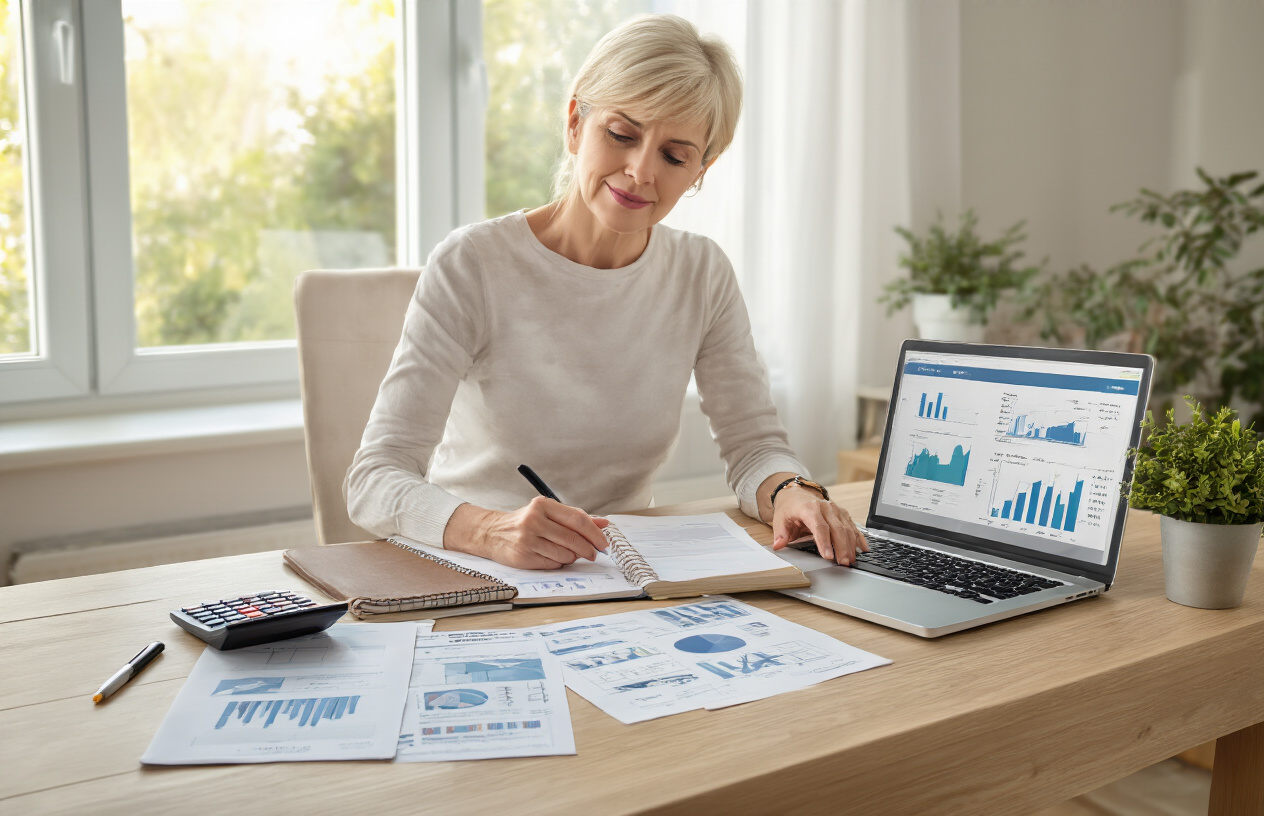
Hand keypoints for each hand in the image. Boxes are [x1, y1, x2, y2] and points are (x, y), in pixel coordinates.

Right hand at [444, 497, 609, 568]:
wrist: (491, 533)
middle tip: (595, 553)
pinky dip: (559, 562)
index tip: (604, 542)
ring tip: (567, 552)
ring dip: (573, 556)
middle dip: (589, 549)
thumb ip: (576, 518)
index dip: (594, 532)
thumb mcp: (548, 513)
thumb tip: (604, 523)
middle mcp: (534, 520)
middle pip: (573, 538)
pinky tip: (553, 556)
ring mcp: (527, 539)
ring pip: (565, 554)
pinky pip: (553, 563)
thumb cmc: (525, 522)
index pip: (577, 519)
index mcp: (542, 505)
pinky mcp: (523, 556)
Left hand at [768, 485, 867, 565]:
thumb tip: (778, 545)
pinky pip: (853, 526)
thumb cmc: (790, 508)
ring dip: (851, 545)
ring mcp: (836, 510)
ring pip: (847, 528)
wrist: (797, 495)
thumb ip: (780, 534)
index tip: (828, 556)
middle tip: (843, 562)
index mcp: (809, 508)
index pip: (819, 526)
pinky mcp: (843, 514)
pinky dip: (859, 538)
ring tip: (851, 560)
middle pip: (837, 529)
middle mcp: (826, 508)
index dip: (824, 542)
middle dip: (841, 547)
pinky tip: (863, 549)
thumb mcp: (780, 519)